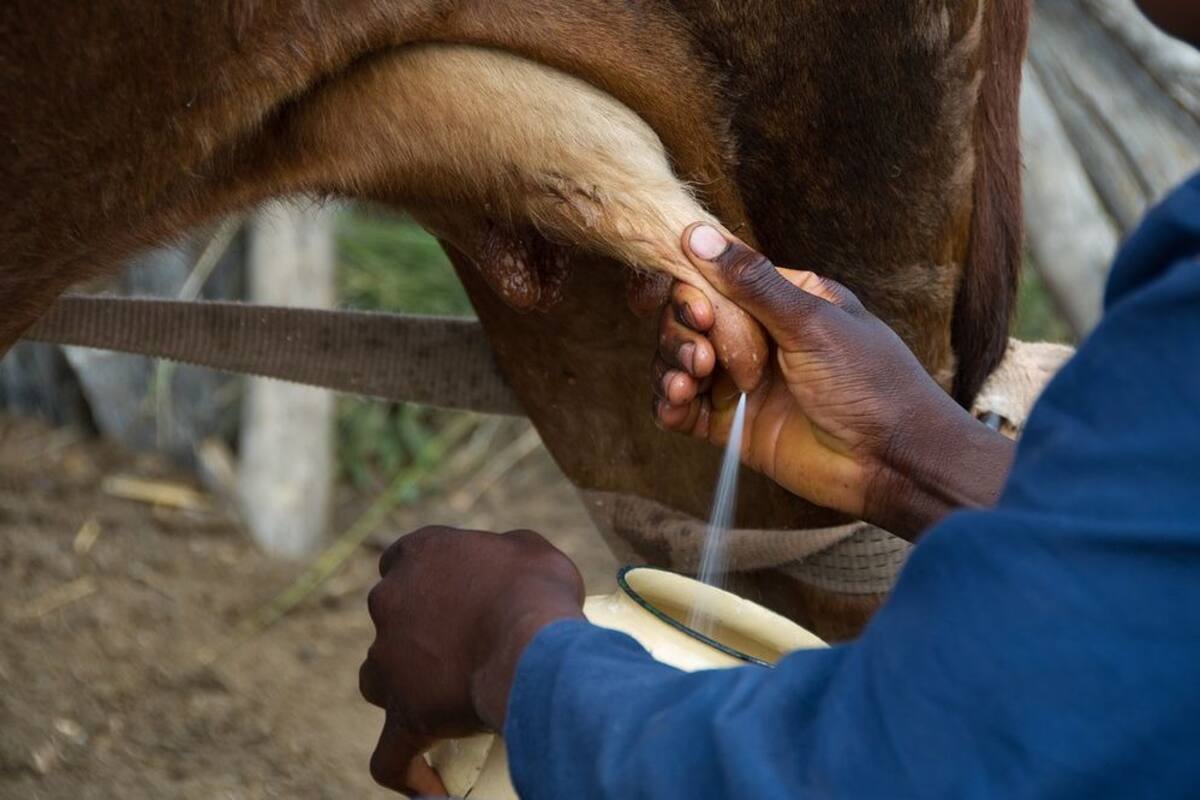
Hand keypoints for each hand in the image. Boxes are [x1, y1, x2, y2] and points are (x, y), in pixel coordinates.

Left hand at [359, 526, 584, 794]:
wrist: (532, 644)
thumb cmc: (537, 590)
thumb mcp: (531, 550)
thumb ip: (506, 552)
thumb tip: (510, 568)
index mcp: (421, 553)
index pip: (401, 558)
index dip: (421, 577)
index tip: (447, 593)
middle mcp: (391, 601)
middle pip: (390, 619)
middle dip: (414, 634)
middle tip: (459, 650)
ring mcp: (388, 661)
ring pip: (377, 680)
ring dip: (400, 690)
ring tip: (439, 706)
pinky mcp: (402, 714)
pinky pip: (390, 756)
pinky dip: (406, 771)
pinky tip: (427, 787)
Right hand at [653, 225, 1013, 537]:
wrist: (894, 462)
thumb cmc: (871, 382)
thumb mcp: (813, 322)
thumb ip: (752, 283)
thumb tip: (698, 235)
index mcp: (780, 299)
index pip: (714, 278)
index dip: (689, 288)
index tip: (695, 310)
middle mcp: (756, 336)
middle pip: (687, 319)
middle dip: (679, 332)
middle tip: (702, 356)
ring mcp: (742, 381)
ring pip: (678, 360)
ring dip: (670, 365)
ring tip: (689, 382)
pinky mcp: (731, 426)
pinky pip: (682, 408)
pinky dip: (669, 404)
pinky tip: (677, 403)